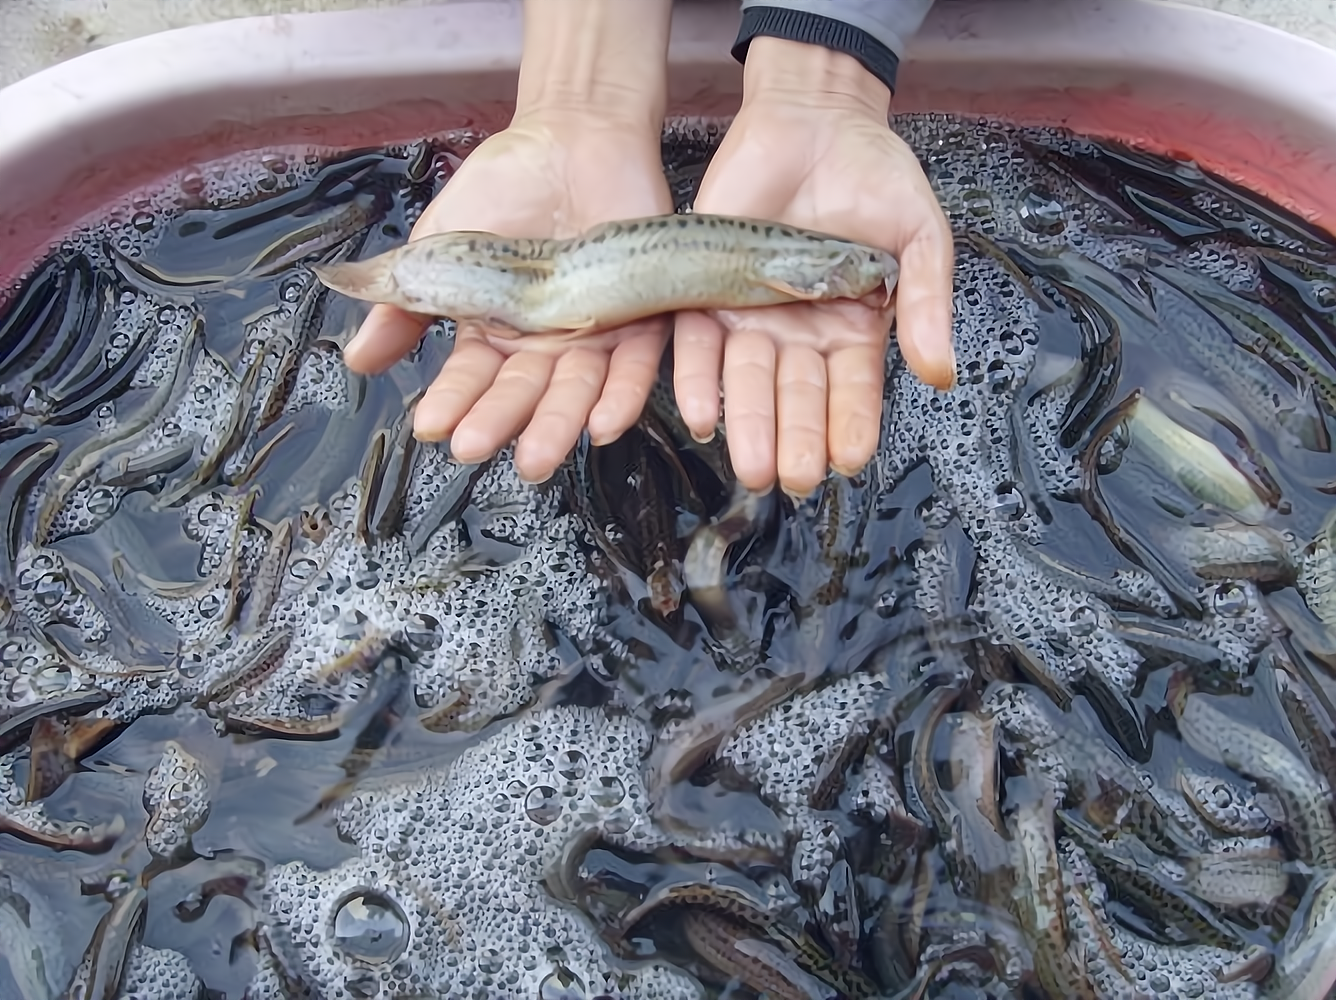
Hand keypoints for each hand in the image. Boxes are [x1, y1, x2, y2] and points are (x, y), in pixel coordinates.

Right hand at [342, 0, 674, 483]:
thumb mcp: (441, 247)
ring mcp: (594, 336)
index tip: (432, 427)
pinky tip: (605, 425)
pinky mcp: (643, 318)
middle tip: (476, 449)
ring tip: (536, 458)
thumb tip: (356, 360)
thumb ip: (405, 304)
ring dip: (557, 425)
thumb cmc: (503, 190)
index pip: (472, 379)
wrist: (572, 136)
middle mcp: (545, 347)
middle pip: (524, 393)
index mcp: (495, 335)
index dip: (453, 403)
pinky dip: (622, 396)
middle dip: (500, 421)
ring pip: (577, 391)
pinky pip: (636, 366)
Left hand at [673, 38, 955, 496]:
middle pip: (797, 397)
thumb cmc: (876, 178)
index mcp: (854, 330)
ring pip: (748, 381)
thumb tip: (940, 372)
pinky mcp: (708, 291)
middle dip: (796, 437)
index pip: (852, 391)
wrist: (816, 119)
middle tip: (793, 478)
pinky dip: (699, 378)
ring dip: (749, 423)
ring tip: (753, 465)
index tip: (849, 460)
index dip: (851, 425)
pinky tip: (702, 412)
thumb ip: (928, 301)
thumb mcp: (920, 235)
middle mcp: (801, 336)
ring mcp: (753, 317)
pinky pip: (700, 343)